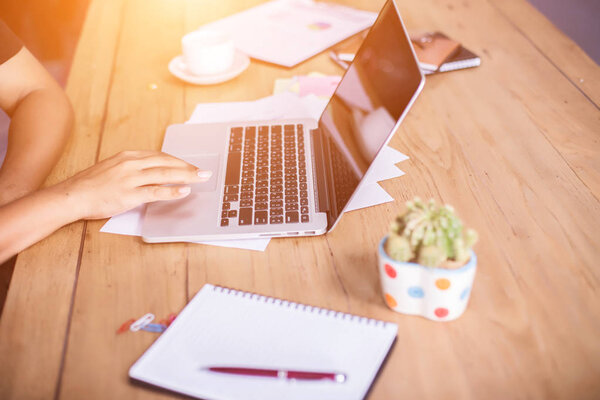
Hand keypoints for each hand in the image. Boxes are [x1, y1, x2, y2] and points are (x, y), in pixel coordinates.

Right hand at [49, 150, 210, 219]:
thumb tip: (152, 174)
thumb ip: (133, 170)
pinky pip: (155, 191)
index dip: (178, 161)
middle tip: (204, 172)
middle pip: (166, 162)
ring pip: (165, 174)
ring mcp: (130, 179)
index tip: (191, 165)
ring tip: (201, 178)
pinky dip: (172, 191)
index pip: (160, 156)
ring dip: (186, 176)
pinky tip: (184, 191)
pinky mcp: (128, 194)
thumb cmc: (92, 185)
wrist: (72, 196)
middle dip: (188, 167)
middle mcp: (131, 164)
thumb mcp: (114, 169)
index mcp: (128, 157)